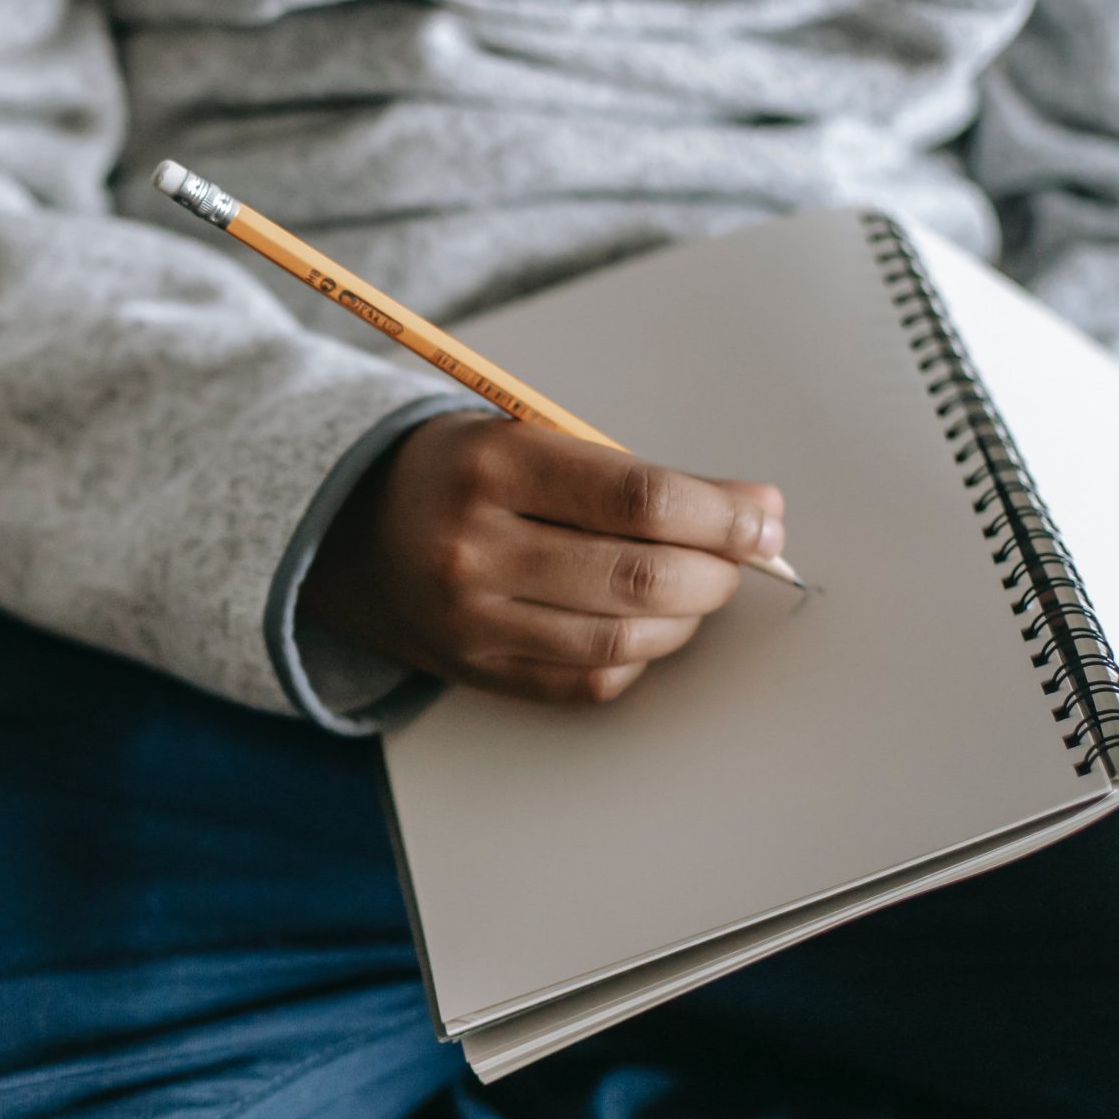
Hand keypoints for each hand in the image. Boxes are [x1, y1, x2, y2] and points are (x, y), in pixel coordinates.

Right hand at [301, 411, 785, 704]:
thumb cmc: (465, 474)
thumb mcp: (528, 436)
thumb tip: (756, 513)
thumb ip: (632, 475)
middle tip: (738, 557)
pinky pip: (589, 682)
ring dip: (686, 619)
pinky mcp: (477, 670)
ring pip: (623, 639)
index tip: (762, 518)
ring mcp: (472, 618)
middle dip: (717, 572)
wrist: (356, 533)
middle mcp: (474, 547)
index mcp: (492, 466)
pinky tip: (641, 625)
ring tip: (693, 589)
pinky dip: (638, 656)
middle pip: (640, 577)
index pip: (639, 499)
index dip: (721, 515)